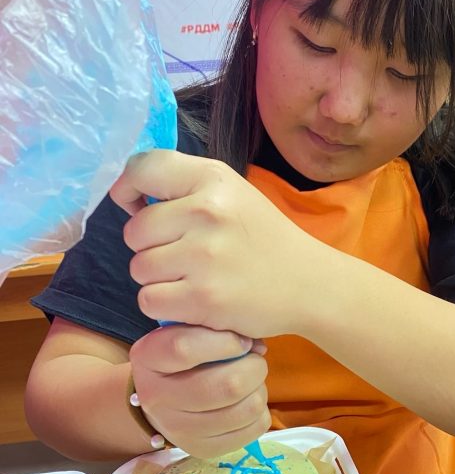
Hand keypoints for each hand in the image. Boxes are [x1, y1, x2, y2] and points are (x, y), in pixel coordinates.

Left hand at [110, 151, 318, 337]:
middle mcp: (207, 211)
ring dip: (158, 279)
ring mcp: (205, 256)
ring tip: (191, 277)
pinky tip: (192, 299)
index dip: (127, 189)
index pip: (142, 168)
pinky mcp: (203, 298)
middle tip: (183, 253)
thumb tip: (127, 194)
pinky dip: (165, 305)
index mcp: (212, 179)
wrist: (308, 282)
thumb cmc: (260, 236)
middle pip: (133, 232)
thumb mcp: (231, 192)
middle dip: (150, 246)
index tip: (137, 206)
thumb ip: (183, 185)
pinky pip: (150, 301)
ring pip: (139, 269)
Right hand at [130, 324, 270, 458]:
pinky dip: (260, 413)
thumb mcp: (186, 331)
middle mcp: (155, 396)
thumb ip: (213, 326)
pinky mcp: (200, 448)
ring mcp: (177, 428)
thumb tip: (255, 344)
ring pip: (244, 409)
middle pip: (226, 385)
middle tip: (254, 361)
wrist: (162, 398)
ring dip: (259, 390)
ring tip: (251, 382)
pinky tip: (247, 403)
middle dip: (253, 368)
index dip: (226, 341)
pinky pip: (252, 430)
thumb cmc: (183, 357)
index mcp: (147, 357)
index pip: (184, 347)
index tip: (242, 340)